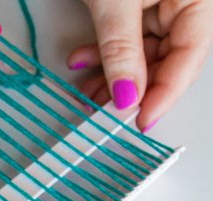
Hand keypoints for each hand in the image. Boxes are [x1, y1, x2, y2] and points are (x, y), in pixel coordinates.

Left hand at [67, 0, 212, 130]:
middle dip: (132, 89)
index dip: (166, 92)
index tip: (143, 119)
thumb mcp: (115, 3)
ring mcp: (157, 4)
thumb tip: (127, 94)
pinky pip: (122, 40)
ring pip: (139, 55)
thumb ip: (122, 47)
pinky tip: (80, 63)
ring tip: (87, 93)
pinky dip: (100, 55)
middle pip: (165, 60)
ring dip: (110, 76)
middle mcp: (181, 3)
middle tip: (108, 112)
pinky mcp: (131, 6)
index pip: (189, 54)